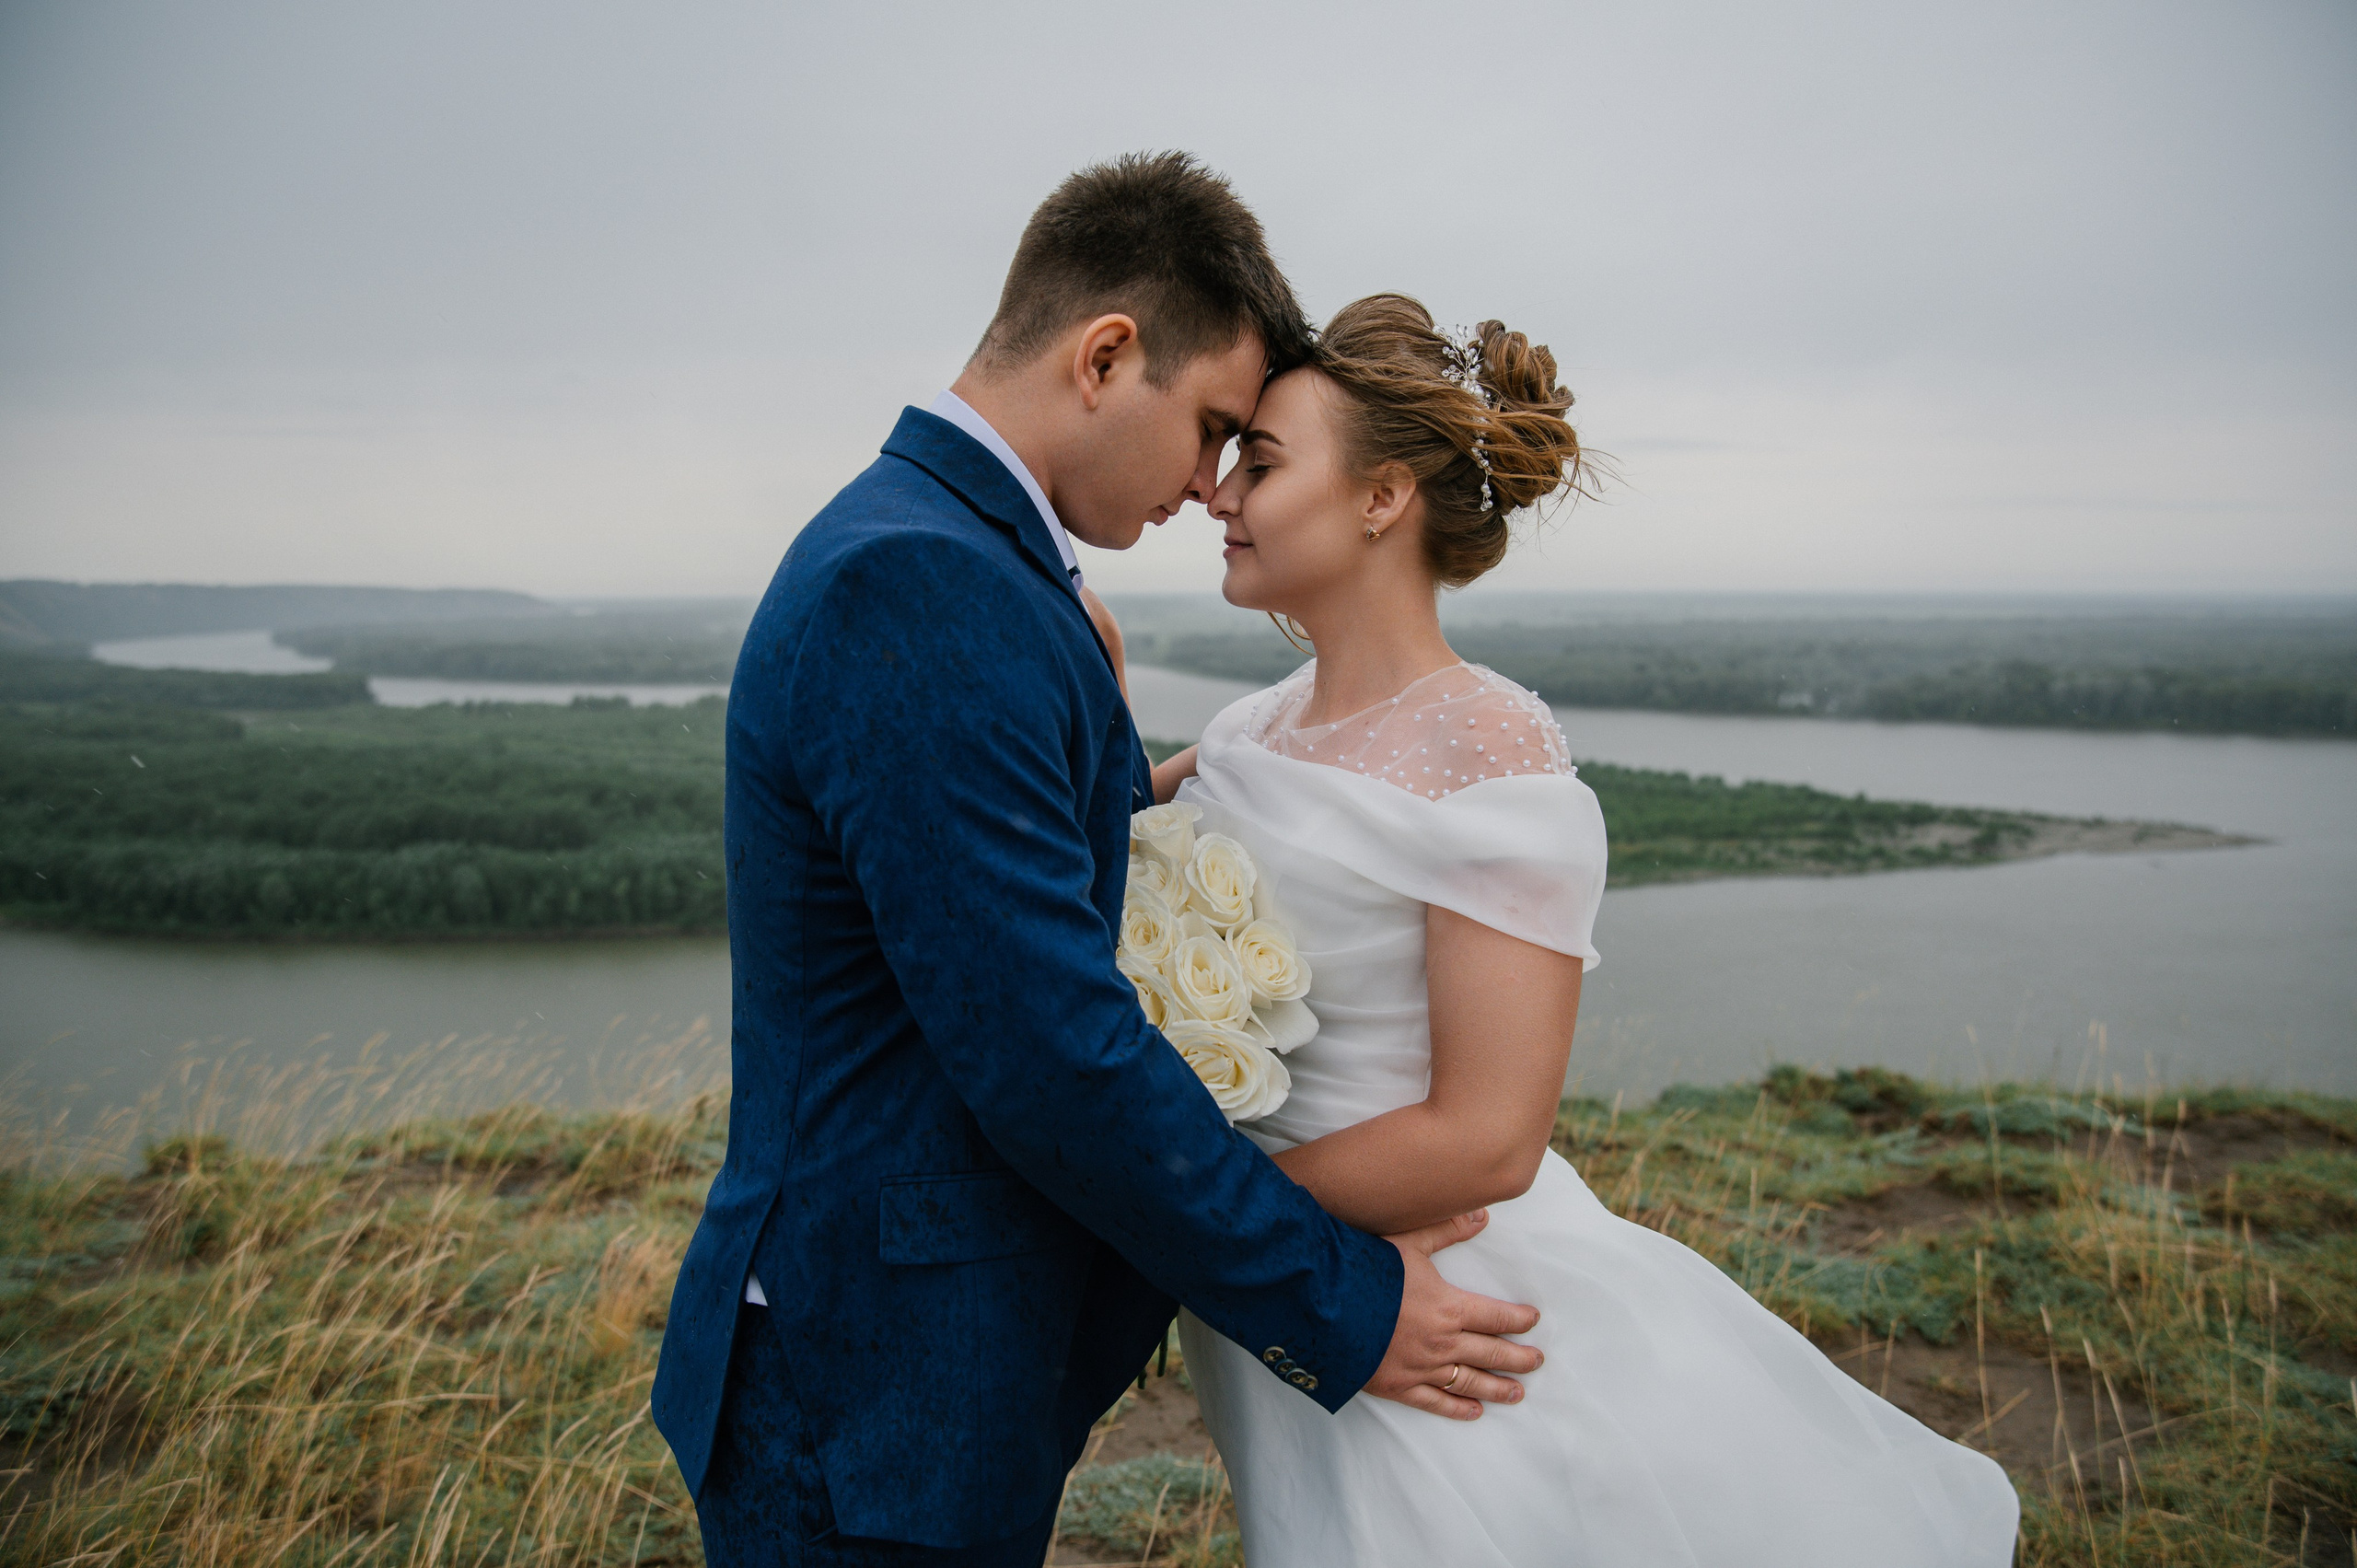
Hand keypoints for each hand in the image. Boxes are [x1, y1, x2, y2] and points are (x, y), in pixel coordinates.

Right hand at [1362, 1210, 1541, 1419]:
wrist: (1323, 1305)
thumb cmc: (1366, 1269)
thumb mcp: (1408, 1240)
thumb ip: (1447, 1230)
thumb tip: (1482, 1215)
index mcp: (1449, 1307)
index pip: (1497, 1317)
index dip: (1519, 1320)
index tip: (1533, 1321)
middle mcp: (1443, 1343)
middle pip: (1492, 1353)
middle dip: (1519, 1358)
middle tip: (1538, 1361)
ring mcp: (1421, 1368)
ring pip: (1470, 1382)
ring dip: (1498, 1388)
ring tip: (1518, 1393)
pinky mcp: (1398, 1386)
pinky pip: (1436, 1403)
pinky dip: (1458, 1409)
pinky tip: (1474, 1412)